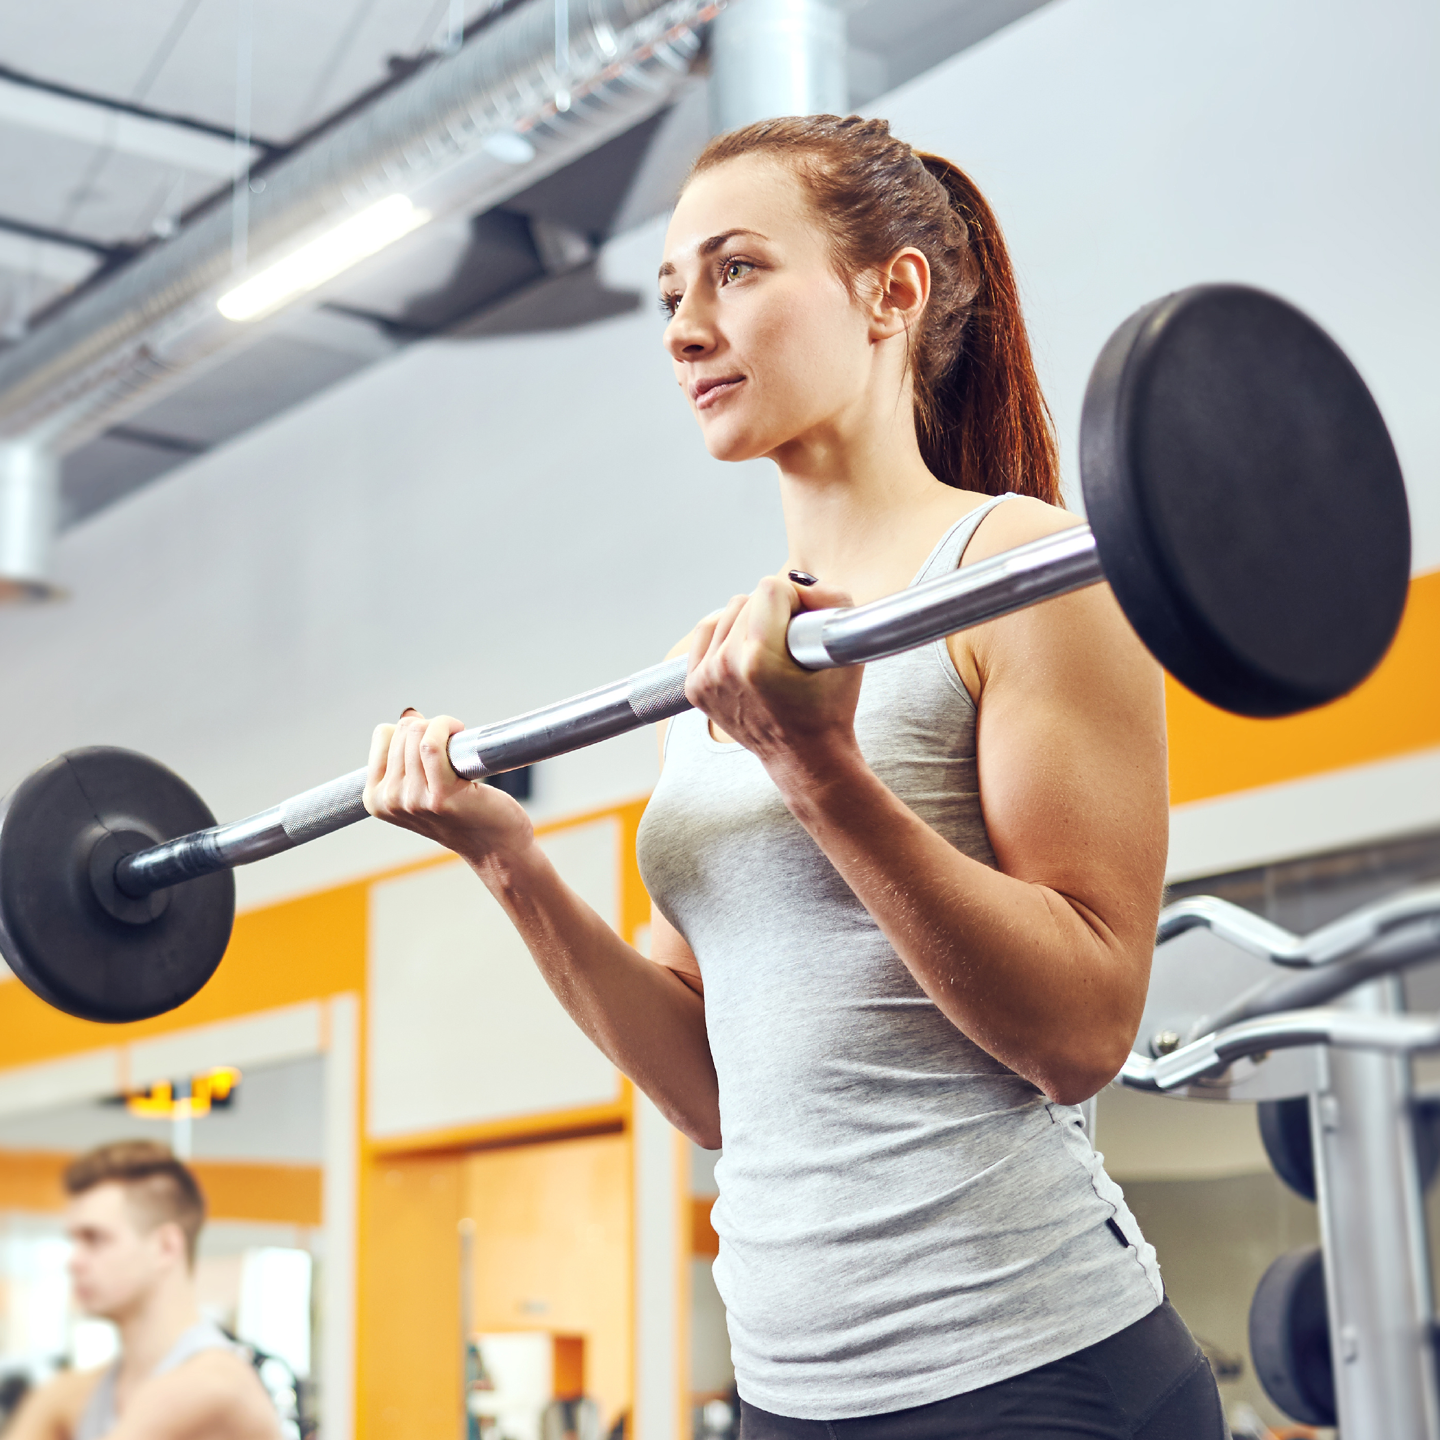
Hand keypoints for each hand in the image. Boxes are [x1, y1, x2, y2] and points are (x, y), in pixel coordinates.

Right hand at [364, 709, 533, 862]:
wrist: (495, 845)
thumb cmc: (464, 811)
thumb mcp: (422, 785)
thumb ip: (407, 754)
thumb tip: (409, 715)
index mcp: (375, 798)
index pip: (384, 735)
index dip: (414, 730)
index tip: (435, 744)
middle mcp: (388, 801)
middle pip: (403, 730)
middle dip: (431, 729)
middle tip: (452, 748)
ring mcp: (412, 801)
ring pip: (417, 733)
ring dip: (444, 727)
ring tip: (460, 746)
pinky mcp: (440, 797)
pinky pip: (432, 745)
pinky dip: (446, 728)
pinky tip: (461, 732)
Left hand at [684, 572, 862, 778]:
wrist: (806, 757)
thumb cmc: (831, 706)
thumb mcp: (848, 652)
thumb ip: (832, 600)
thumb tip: (797, 584)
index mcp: (760, 660)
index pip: (770, 589)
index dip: (795, 601)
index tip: (804, 625)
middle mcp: (726, 668)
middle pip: (747, 600)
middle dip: (773, 612)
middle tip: (790, 642)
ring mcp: (707, 679)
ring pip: (726, 613)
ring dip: (750, 621)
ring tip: (771, 648)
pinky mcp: (695, 686)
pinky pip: (706, 632)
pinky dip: (726, 633)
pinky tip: (745, 648)